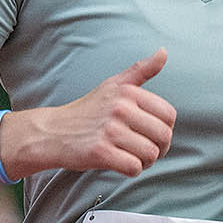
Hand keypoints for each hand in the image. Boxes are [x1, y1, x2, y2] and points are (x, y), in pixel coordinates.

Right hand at [23, 48, 176, 176]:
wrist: (53, 132)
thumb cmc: (87, 110)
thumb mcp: (113, 85)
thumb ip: (141, 70)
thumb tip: (164, 52)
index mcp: (128, 92)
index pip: (168, 115)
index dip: (166, 129)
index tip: (152, 135)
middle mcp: (120, 108)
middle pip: (163, 136)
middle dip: (159, 149)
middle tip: (144, 151)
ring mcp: (110, 130)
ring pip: (150, 154)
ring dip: (145, 162)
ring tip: (132, 157)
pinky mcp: (100, 151)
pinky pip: (133, 167)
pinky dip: (131, 170)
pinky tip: (121, 164)